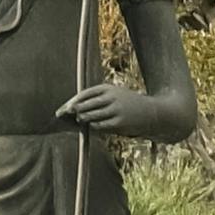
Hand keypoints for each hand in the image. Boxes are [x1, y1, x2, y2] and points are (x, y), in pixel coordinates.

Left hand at [59, 76, 174, 133]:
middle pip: (84, 105)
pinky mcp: (119, 123)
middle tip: (64, 116)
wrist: (152, 113)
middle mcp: (111, 97)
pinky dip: (93, 126)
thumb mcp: (116, 95)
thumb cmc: (130, 104)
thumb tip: (75, 107)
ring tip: (81, 120)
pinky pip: (99, 126)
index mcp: (108, 88)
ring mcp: (115, 110)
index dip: (71, 102)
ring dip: (83, 119)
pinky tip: (92, 126)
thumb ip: (98, 99)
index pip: (84, 94)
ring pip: (90, 116)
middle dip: (73, 111)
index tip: (62, 109)